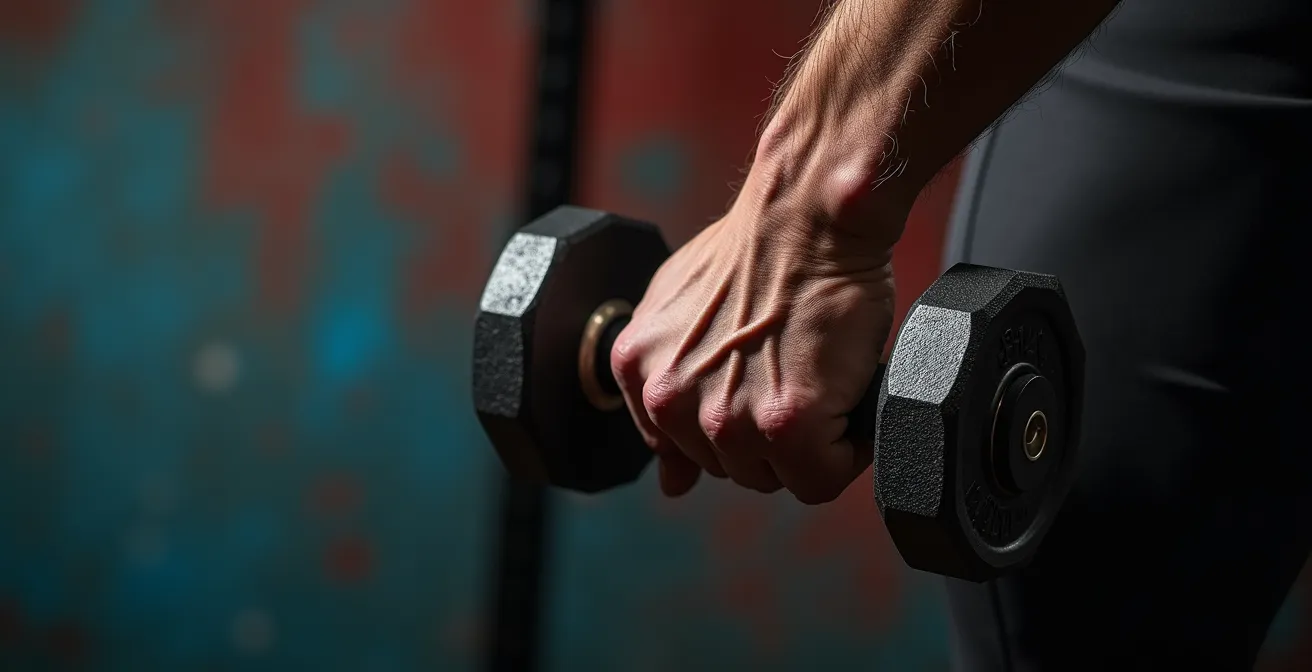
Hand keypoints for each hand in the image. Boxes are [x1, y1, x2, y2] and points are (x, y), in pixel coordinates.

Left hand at [610, 196, 896, 503]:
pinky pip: (821, 478)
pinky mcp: (785, 423)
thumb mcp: (678, 313)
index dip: (731, 428)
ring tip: (818, 381)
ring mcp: (725, 417)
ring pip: (778, 478)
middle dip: (768, 436)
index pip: (684, 453)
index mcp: (639, 372)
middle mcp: (671, 400)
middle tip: (795, 376)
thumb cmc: (754, 250)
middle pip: (733, 469)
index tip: (756, 393)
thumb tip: (671, 480)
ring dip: (808, 443)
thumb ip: (664, 390)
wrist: (806, 214)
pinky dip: (846, 449)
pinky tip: (844, 398)